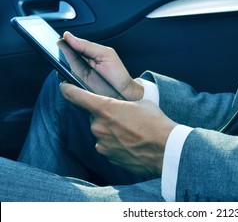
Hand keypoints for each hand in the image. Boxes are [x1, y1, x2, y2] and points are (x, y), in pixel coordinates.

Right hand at [59, 32, 143, 100]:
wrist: (123, 93)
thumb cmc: (117, 74)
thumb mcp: (105, 54)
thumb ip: (87, 45)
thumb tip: (69, 36)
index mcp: (88, 53)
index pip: (73, 45)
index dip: (66, 42)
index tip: (61, 39)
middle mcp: (81, 63)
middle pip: (65, 55)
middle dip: (61, 51)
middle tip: (60, 48)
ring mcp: (78, 75)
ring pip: (62, 68)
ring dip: (61, 64)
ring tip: (63, 60)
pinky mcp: (76, 86)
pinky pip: (64, 80)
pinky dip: (63, 77)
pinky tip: (65, 73)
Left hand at [60, 82, 176, 176]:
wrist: (165, 149)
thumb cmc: (155, 123)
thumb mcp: (140, 103)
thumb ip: (123, 103)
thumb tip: (120, 107)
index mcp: (105, 108)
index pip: (76, 96)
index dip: (68, 89)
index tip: (64, 86)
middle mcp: (99, 127)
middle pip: (95, 117)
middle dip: (106, 115)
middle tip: (124, 117)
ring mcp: (102, 144)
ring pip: (102, 133)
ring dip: (112, 131)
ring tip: (132, 132)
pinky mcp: (109, 157)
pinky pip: (108, 146)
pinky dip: (117, 144)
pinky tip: (132, 143)